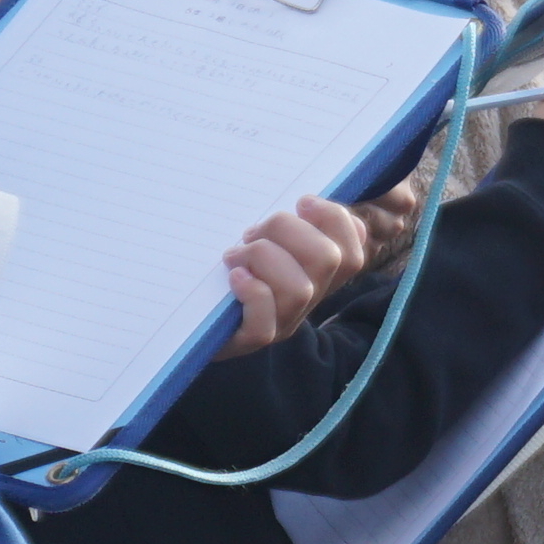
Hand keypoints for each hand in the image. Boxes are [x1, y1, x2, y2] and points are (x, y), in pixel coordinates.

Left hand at [212, 194, 378, 354]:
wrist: (190, 316)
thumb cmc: (225, 268)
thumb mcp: (261, 239)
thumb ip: (286, 224)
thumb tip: (308, 205)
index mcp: (317, 275)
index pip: (352, 253)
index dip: (336, 221)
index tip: (302, 203)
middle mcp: (307, 301)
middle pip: (328, 260)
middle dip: (288, 229)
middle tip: (253, 232)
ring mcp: (281, 323)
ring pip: (298, 289)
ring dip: (262, 257)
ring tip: (235, 255)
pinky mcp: (250, 340)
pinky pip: (264, 323)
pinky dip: (250, 292)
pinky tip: (234, 278)